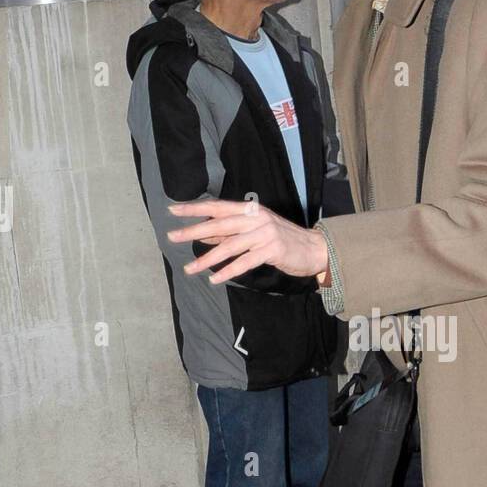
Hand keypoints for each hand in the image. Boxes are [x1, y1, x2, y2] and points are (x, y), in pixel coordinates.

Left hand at [167, 199, 328, 283]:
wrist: (314, 249)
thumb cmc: (282, 240)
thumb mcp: (254, 231)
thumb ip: (229, 232)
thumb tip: (203, 233)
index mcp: (250, 210)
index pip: (217, 207)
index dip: (195, 208)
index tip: (173, 210)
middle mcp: (256, 218)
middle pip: (219, 224)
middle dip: (193, 231)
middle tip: (172, 237)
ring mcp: (264, 234)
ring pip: (229, 246)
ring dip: (207, 259)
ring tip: (189, 269)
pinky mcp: (272, 250)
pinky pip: (244, 263)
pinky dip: (228, 271)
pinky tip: (214, 279)